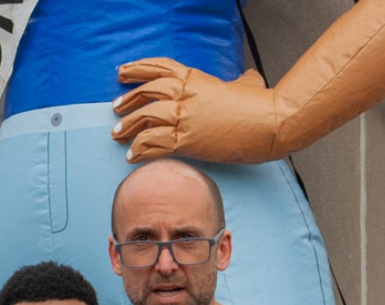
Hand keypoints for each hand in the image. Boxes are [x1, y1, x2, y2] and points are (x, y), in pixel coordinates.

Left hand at [113, 58, 277, 163]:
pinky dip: (139, 149)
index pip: (159, 68)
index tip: (122, 73)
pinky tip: (131, 156)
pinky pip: (154, 144)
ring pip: (145, 118)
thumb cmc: (261, 104)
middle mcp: (186, 95)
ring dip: (128, 126)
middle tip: (115, 108)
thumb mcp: (247, 83)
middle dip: (128, 100)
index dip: (137, 69)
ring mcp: (184, 117)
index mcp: (196, 78)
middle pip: (147, 93)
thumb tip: (247, 78)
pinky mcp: (186, 140)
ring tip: (117, 134)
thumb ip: (239, 80)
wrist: (268, 123)